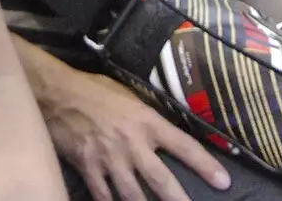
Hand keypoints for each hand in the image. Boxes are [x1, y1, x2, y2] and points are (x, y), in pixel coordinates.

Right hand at [45, 68, 229, 200]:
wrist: (58, 95)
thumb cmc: (95, 91)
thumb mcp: (129, 97)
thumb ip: (146, 118)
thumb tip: (163, 133)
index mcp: (146, 121)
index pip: (183, 145)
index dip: (205, 165)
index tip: (223, 182)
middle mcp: (132, 143)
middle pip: (161, 181)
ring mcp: (109, 159)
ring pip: (134, 196)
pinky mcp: (89, 168)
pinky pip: (104, 196)